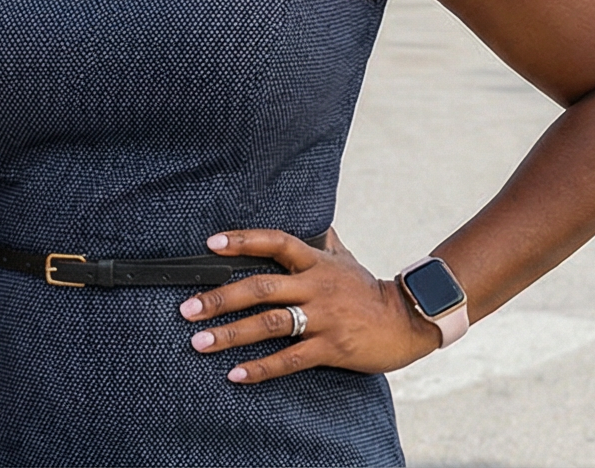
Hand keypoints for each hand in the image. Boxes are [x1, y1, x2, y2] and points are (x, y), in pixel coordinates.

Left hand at [179, 229, 438, 382]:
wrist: (408, 322)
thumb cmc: (369, 290)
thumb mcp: (346, 259)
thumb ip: (324, 241)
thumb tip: (314, 219)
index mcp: (317, 262)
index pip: (276, 242)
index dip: (243, 241)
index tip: (211, 244)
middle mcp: (316, 286)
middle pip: (260, 287)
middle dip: (220, 298)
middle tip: (186, 309)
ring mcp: (323, 318)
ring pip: (269, 323)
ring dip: (230, 334)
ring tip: (199, 342)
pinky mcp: (331, 348)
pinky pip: (289, 359)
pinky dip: (260, 369)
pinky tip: (235, 374)